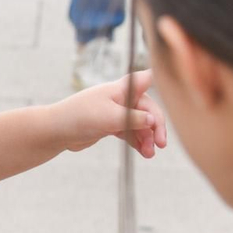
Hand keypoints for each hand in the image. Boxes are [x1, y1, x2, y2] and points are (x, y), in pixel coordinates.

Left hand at [53, 70, 167, 156]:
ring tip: (150, 154)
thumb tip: (154, 121)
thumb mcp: (110, 117)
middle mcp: (121, 98)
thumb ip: (134, 118)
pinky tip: (144, 153)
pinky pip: (131, 132)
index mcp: (121, 89)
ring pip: (141, 124)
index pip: (146, 79)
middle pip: (148, 109)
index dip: (161, 80)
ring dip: (147, 138)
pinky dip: (138, 141)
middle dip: (156, 126)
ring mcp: (116, 112)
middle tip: (161, 144)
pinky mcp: (111, 125)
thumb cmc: (80, 117)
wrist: (56, 131)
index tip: (176, 86)